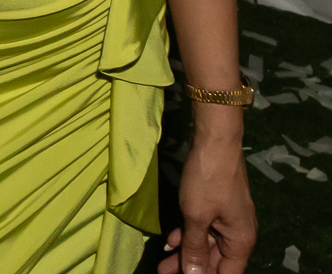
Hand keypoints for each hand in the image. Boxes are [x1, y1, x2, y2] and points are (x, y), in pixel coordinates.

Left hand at [160, 125, 254, 272]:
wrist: (215, 143)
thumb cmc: (208, 181)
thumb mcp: (197, 217)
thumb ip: (195, 248)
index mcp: (240, 241)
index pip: (227, 273)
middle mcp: (238, 234)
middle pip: (215, 261)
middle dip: (190, 268)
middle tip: (164, 273)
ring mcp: (227, 220)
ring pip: (206, 245)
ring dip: (186, 253)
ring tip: (163, 264)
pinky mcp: (215, 207)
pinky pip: (202, 229)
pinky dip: (187, 235)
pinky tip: (170, 242)